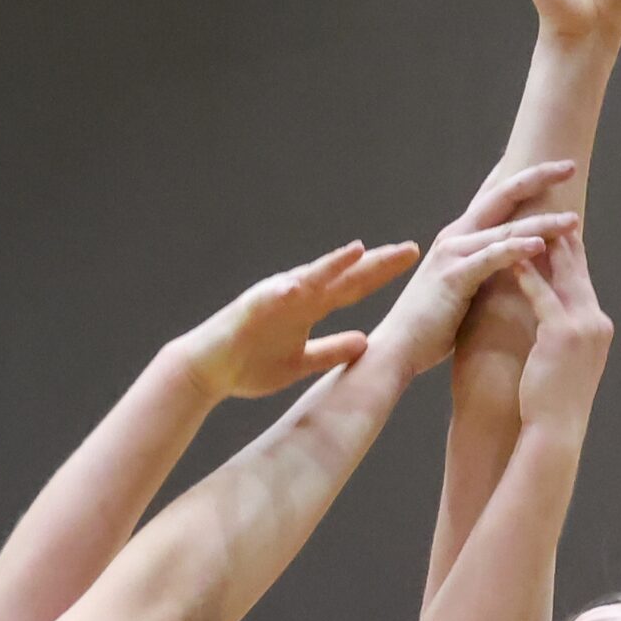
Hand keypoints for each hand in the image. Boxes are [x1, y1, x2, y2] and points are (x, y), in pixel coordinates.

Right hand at [168, 240, 420, 402]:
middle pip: (342, 276)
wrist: (208, 371)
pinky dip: (285, 289)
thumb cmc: (249, 364)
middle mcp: (297, 296)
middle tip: (410, 249)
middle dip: (375, 263)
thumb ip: (332, 350)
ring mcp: (275, 299)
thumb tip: (366, 343)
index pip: (354, 287)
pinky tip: (301, 284)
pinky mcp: (251, 307)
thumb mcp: (301, 362)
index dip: (382, 274)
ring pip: (309, 278)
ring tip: (360, 251)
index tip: (412, 261)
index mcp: (310, 307)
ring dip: (333, 265)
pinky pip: (270, 296)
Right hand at [368, 160, 578, 378]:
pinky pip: (491, 258)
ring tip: (573, 219)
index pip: (494, 197)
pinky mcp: (453, 276)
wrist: (398, 347)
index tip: (550, 163)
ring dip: (542, 223)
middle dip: (538, 177)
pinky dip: (517, 249)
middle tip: (571, 165)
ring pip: (506, 229)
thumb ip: (482, 270)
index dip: (521, 177)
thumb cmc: (430, 326)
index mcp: (459, 238)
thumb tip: (509, 268)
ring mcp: (452, 254)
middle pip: (502, 196)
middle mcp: (455, 237)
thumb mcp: (461, 288)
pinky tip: (541, 245)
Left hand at [512, 226, 609, 432]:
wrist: (555, 432)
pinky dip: (528, 276)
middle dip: (561, 237)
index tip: (554, 228)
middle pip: (577, 269)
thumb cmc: (549, 403)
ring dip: (544, 247)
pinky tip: (512, 257)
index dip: (568, 253)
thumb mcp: (560, 363)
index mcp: (596, 327)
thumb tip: (546, 322)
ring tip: (528, 219)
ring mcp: (583, 326)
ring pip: (563, 276)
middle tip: (543, 207)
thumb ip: (557, 337)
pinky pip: (543, 296)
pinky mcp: (562, 334)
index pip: (581, 280)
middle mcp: (595, 321)